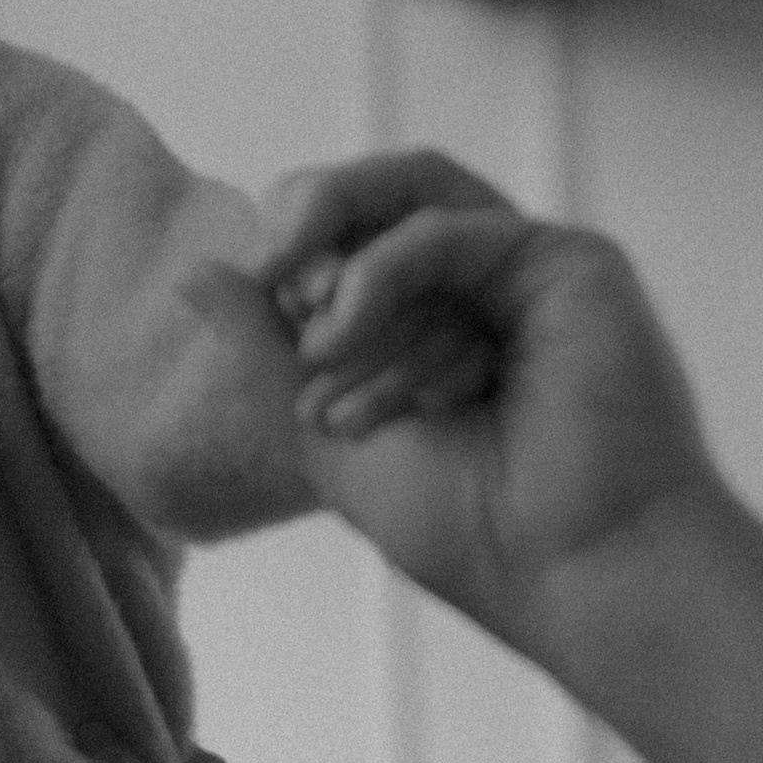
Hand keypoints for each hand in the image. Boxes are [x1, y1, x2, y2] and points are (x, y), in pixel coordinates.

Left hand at [253, 153, 716, 669]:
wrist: (564, 569)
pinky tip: (358, 340)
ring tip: (321, 341)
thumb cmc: (464, 525)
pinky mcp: (568, 261)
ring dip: (344, 263)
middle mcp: (479, 282)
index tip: (275, 328)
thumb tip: (194, 271)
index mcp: (428, 316)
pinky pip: (448, 229)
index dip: (289, 256)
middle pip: (374, 193)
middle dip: (306, 230)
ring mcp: (525, 267)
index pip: (339, 234)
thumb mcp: (324, 427)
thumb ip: (266, 347)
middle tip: (278, 287)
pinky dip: (386, 275)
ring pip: (411, 194)